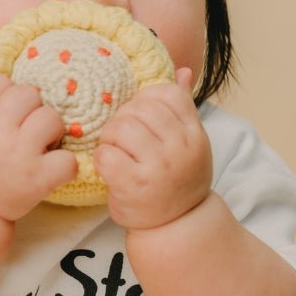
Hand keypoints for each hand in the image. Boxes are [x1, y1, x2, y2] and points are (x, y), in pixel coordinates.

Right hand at [0, 74, 77, 221]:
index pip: (0, 80)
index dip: (7, 94)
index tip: (6, 113)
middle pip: (29, 93)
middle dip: (30, 109)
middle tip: (26, 129)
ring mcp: (18, 153)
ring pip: (52, 117)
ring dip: (50, 131)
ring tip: (40, 146)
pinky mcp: (37, 178)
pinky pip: (68, 159)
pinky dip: (65, 165)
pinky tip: (53, 169)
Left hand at [93, 68, 211, 229]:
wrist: (177, 225)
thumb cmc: (177, 179)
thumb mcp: (189, 143)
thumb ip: (182, 108)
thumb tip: (182, 71)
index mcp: (194, 133)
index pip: (166, 94)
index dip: (144, 100)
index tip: (140, 118)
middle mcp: (180, 147)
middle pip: (138, 109)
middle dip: (122, 120)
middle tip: (121, 139)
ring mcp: (158, 166)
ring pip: (120, 127)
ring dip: (109, 138)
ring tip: (115, 152)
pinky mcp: (135, 184)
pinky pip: (106, 155)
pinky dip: (101, 159)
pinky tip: (109, 168)